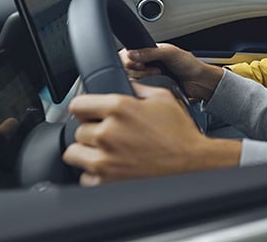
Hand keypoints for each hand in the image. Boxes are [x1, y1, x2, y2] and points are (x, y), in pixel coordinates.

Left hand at [62, 82, 241, 185]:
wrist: (191, 162)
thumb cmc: (180, 132)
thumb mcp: (162, 98)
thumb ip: (136, 89)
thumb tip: (123, 84)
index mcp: (119, 108)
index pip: (77, 104)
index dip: (84, 108)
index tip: (89, 113)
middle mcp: (107, 133)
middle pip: (78, 130)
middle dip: (92, 131)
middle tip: (109, 134)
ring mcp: (105, 159)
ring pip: (75, 153)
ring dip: (88, 152)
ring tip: (107, 151)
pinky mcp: (106, 180)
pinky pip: (85, 176)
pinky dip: (95, 174)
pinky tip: (112, 167)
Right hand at [120, 43, 222, 100]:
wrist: (199, 82)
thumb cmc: (189, 65)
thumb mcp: (170, 53)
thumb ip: (150, 52)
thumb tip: (131, 53)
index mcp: (149, 51)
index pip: (128, 54)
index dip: (131, 59)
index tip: (141, 62)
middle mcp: (146, 64)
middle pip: (127, 67)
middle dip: (140, 69)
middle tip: (155, 68)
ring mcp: (146, 77)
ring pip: (131, 79)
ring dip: (144, 77)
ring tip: (159, 74)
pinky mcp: (150, 89)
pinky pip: (138, 90)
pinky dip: (145, 87)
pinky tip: (156, 83)